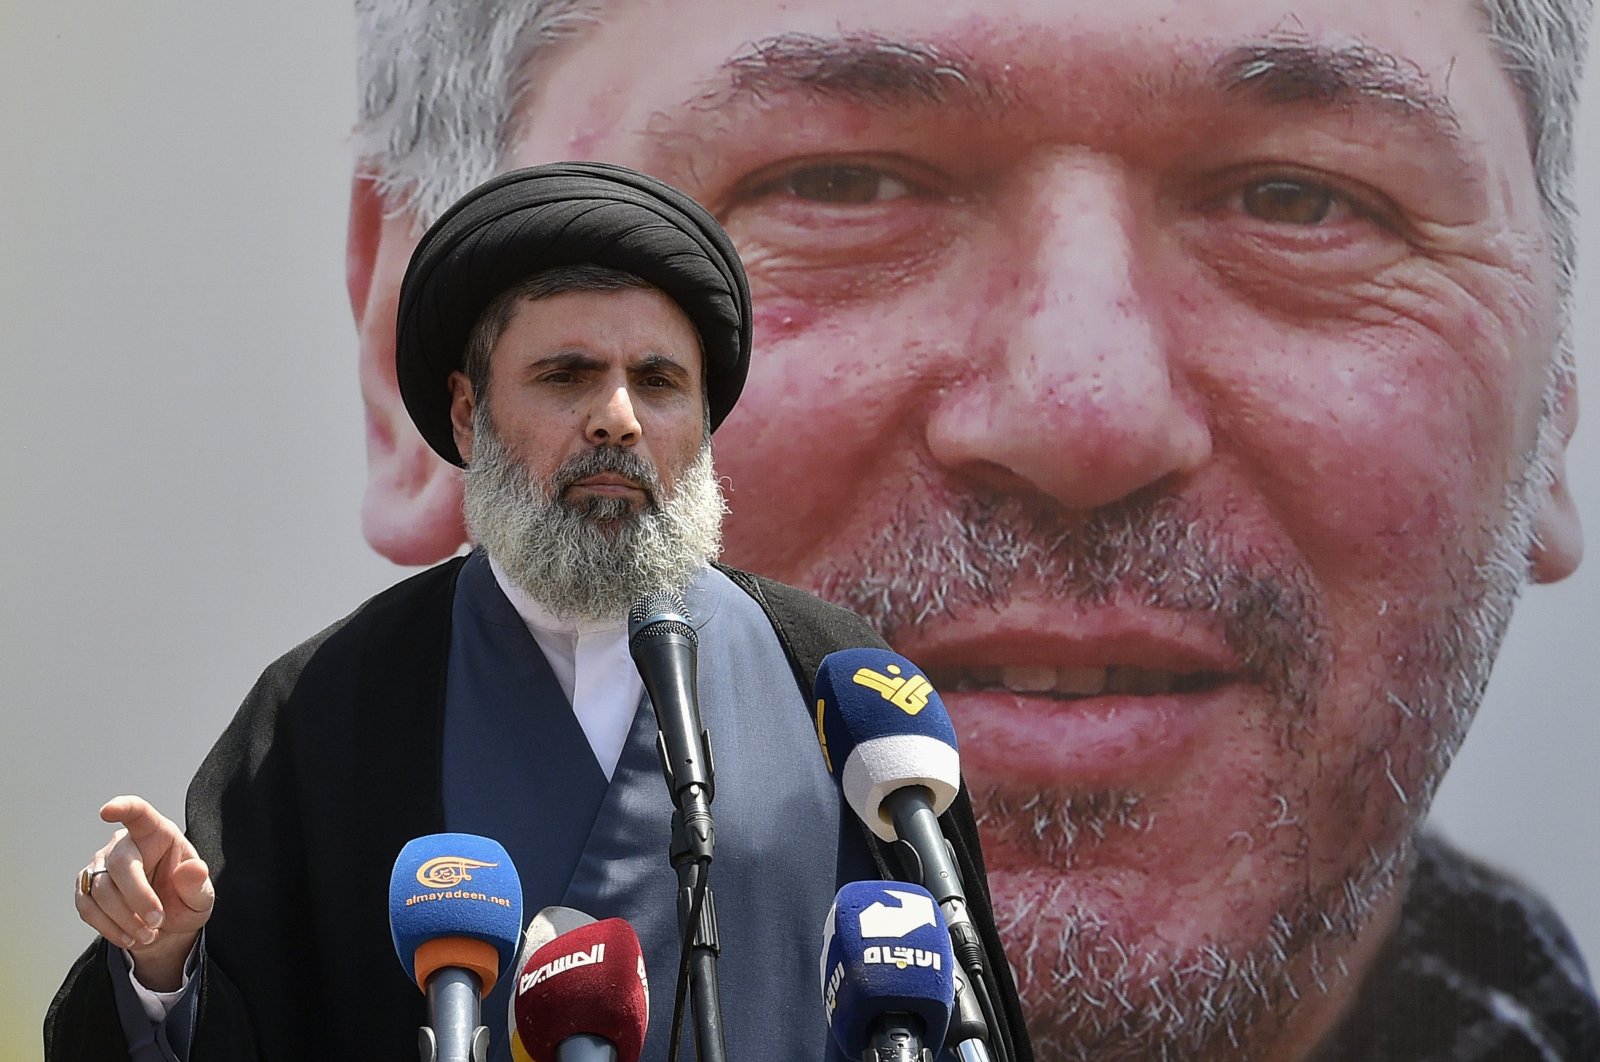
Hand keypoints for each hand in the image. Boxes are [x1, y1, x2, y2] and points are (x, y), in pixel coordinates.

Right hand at [73, 795, 214, 990]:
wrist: (164, 926)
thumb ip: (198, 885)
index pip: (138, 813)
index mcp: (157, 833)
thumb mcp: (201, 898)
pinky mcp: (86, 887)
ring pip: (100, 889)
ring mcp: (101, 864)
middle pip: (119, 864)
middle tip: (157, 922)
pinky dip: (108, 926)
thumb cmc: (184, 901)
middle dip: (137, 897)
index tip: (107, 811)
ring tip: (149, 935)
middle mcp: (124, 844)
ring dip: (124, 918)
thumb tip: (194, 869)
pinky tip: (129, 937)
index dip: (123, 808)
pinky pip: (87, 907)